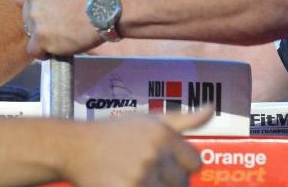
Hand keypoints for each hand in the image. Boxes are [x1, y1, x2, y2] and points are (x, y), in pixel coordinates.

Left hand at [14, 0, 100, 57]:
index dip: (30, 7)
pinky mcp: (40, 36)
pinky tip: (58, 48)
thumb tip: (42, 8)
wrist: (106, 8)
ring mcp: (36, 16)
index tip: (42, 13)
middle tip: (59, 27)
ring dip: (44, 37)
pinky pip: (33, 50)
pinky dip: (44, 52)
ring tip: (63, 37)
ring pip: (30, 34)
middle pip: (27, 17)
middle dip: (40, 23)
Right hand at [63, 109, 210, 186]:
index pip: (195, 163)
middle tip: (147, 173)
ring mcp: (140, 176)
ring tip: (136, 177)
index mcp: (163, 135)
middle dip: (169, 182)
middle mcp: (154, 154)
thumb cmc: (115, 133)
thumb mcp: (149, 121)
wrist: (75, 147)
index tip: (166, 165)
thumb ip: (185, 119)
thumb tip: (212, 108)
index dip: (182, 167)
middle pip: (182, 183)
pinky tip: (127, 183)